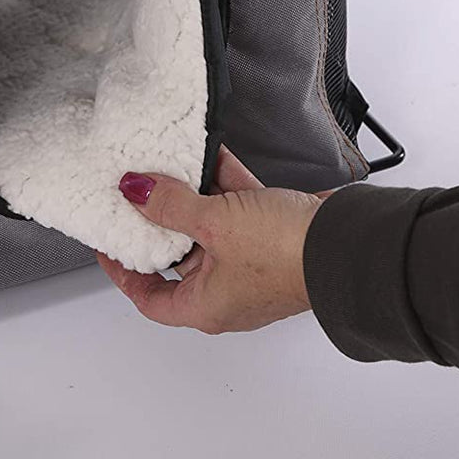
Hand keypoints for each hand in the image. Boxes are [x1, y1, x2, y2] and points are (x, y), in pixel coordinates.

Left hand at [97, 148, 324, 333]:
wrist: (349, 240)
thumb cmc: (288, 255)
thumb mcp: (215, 224)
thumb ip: (170, 206)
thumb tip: (135, 192)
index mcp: (207, 306)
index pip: (151, 300)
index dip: (124, 276)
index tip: (109, 247)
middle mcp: (228, 289)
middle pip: (179, 257)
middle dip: (159, 222)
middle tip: (135, 194)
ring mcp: (251, 261)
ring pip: (210, 226)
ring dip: (191, 195)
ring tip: (166, 166)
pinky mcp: (272, 234)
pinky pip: (238, 206)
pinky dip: (224, 182)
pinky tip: (210, 152)